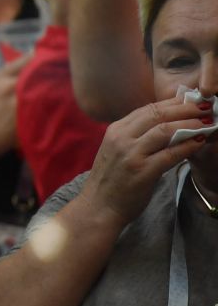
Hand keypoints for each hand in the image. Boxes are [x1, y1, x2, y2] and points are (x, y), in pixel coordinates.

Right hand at [79, 93, 212, 225]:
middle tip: (205, 106)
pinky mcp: (142, 171)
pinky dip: (188, 146)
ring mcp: (131, 154)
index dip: (173, 103)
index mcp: (116, 129)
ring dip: (189, 124)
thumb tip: (166, 125)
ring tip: (207, 122)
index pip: (148, 109)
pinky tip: (200, 142)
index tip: (192, 100)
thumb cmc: (112, 179)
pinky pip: (170, 154)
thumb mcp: (118, 150)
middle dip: (185, 109)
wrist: (99, 205)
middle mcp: (122, 137)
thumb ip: (137, 136)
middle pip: (157, 115)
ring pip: (165, 131)